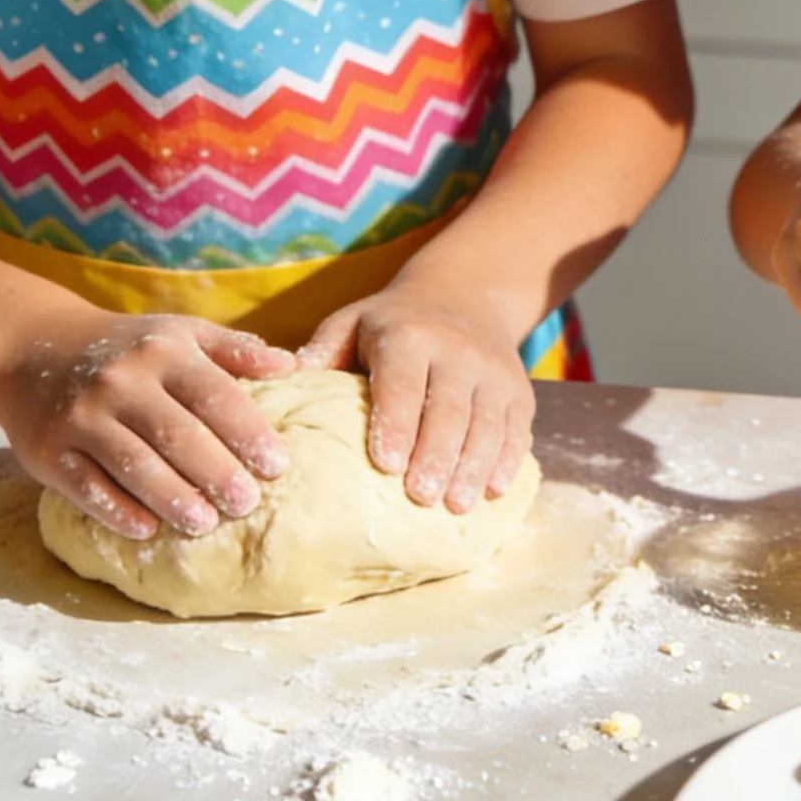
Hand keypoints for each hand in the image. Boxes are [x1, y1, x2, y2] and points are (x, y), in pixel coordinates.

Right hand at [0, 313, 296, 540]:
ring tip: (204, 524)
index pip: (215, 395)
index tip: (277, 466)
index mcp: (164, 352)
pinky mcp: (50, 451)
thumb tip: (292, 366)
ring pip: (135, 464)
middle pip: (178, 434)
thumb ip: (233, 349)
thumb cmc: (125, 347)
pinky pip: (88, 487)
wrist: (31, 348)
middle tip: (247, 504)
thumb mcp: (179, 332)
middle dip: (217, 473)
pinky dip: (118, 510)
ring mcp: (82, 417)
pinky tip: (147, 528)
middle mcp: (122, 382)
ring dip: (173, 498)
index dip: (248, 432)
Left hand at [300, 283, 533, 513]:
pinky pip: (518, 430)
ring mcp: (495, 373)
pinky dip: (508, 462)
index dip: (397, 423)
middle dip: (436, 455)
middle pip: (449, 409)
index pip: (403, 383)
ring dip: (473, 467)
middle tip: (421, 497)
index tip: (385, 464)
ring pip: (487, 424)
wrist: (467, 295)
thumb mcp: (354, 322)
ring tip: (455, 505)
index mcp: (410, 336)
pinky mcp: (520, 392)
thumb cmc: (394, 323)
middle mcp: (458, 351)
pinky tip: (492, 491)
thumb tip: (280, 382)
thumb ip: (322, 352)